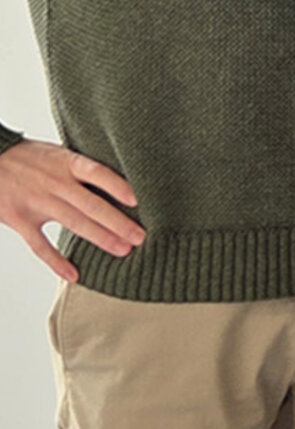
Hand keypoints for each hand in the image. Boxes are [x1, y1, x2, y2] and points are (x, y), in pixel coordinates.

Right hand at [0, 139, 141, 283]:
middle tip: (141, 237)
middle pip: (91, 205)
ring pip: (74, 224)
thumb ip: (83, 168)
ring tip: (124, 250)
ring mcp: (37, 202)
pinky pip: (40, 245)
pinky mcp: (19, 219)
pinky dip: (57, 261)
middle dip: (118, 222)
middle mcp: (55, 183)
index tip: (138, 201)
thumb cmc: (31, 157)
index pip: (98, 173)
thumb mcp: (58, 153)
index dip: (118, 186)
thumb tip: (123, 181)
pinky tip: (74, 275)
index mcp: (66, 163)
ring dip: (100, 238)